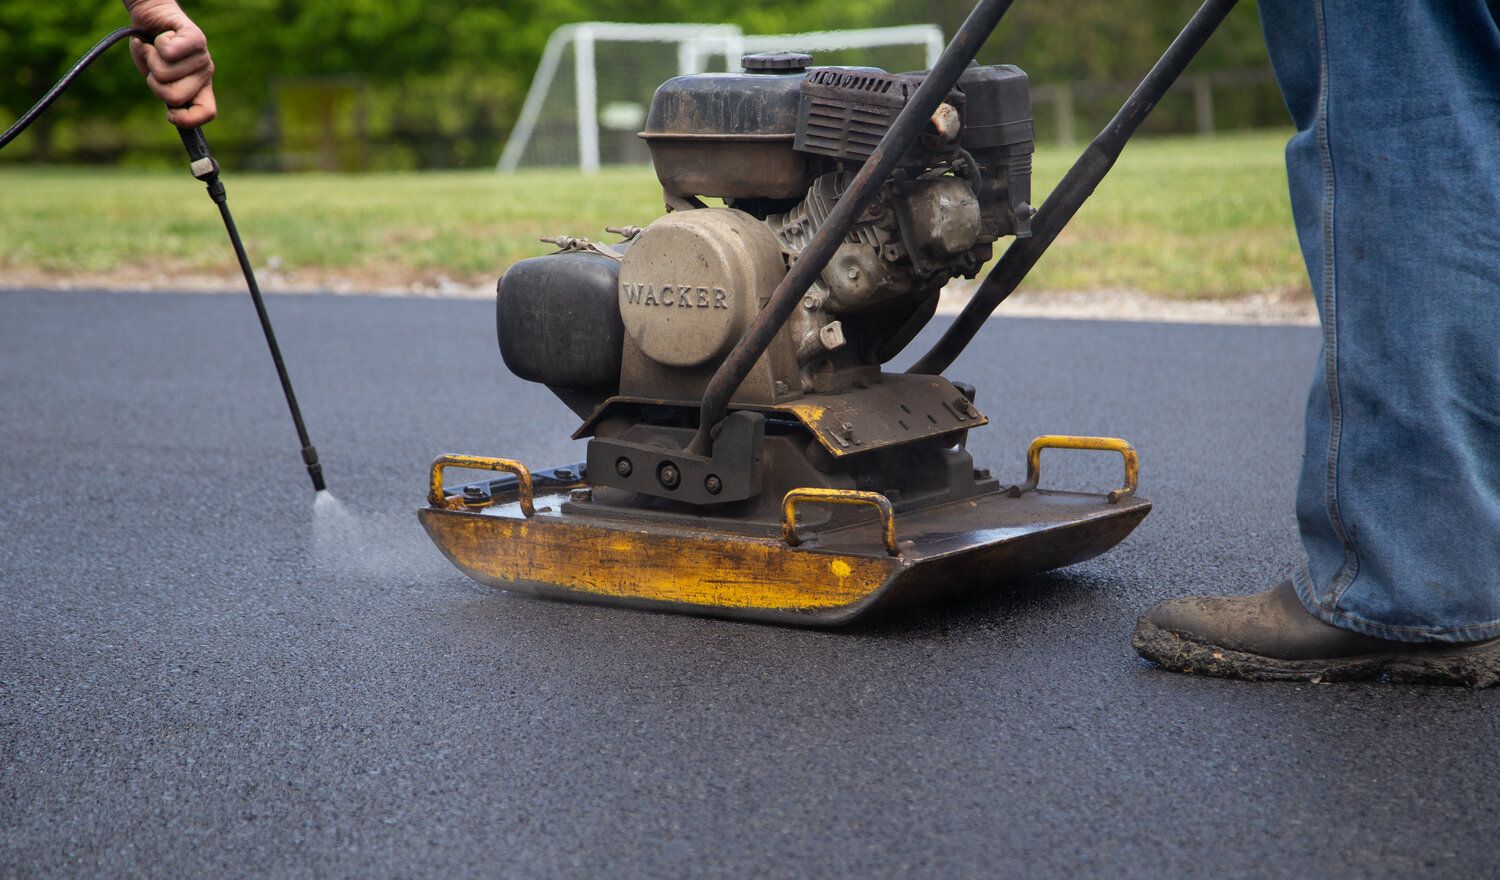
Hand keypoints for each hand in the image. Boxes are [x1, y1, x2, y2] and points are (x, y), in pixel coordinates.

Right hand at [124, 1, 215, 126]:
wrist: (150, 16)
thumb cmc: (152, 49)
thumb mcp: (156, 76)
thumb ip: (164, 91)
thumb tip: (173, 108)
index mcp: (200, 87)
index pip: (207, 112)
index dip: (187, 120)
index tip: (169, 114)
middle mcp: (206, 73)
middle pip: (175, 97)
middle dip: (155, 84)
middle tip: (155, 67)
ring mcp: (203, 55)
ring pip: (165, 74)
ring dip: (151, 60)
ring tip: (155, 50)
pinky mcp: (196, 37)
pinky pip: (168, 52)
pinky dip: (152, 46)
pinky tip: (160, 38)